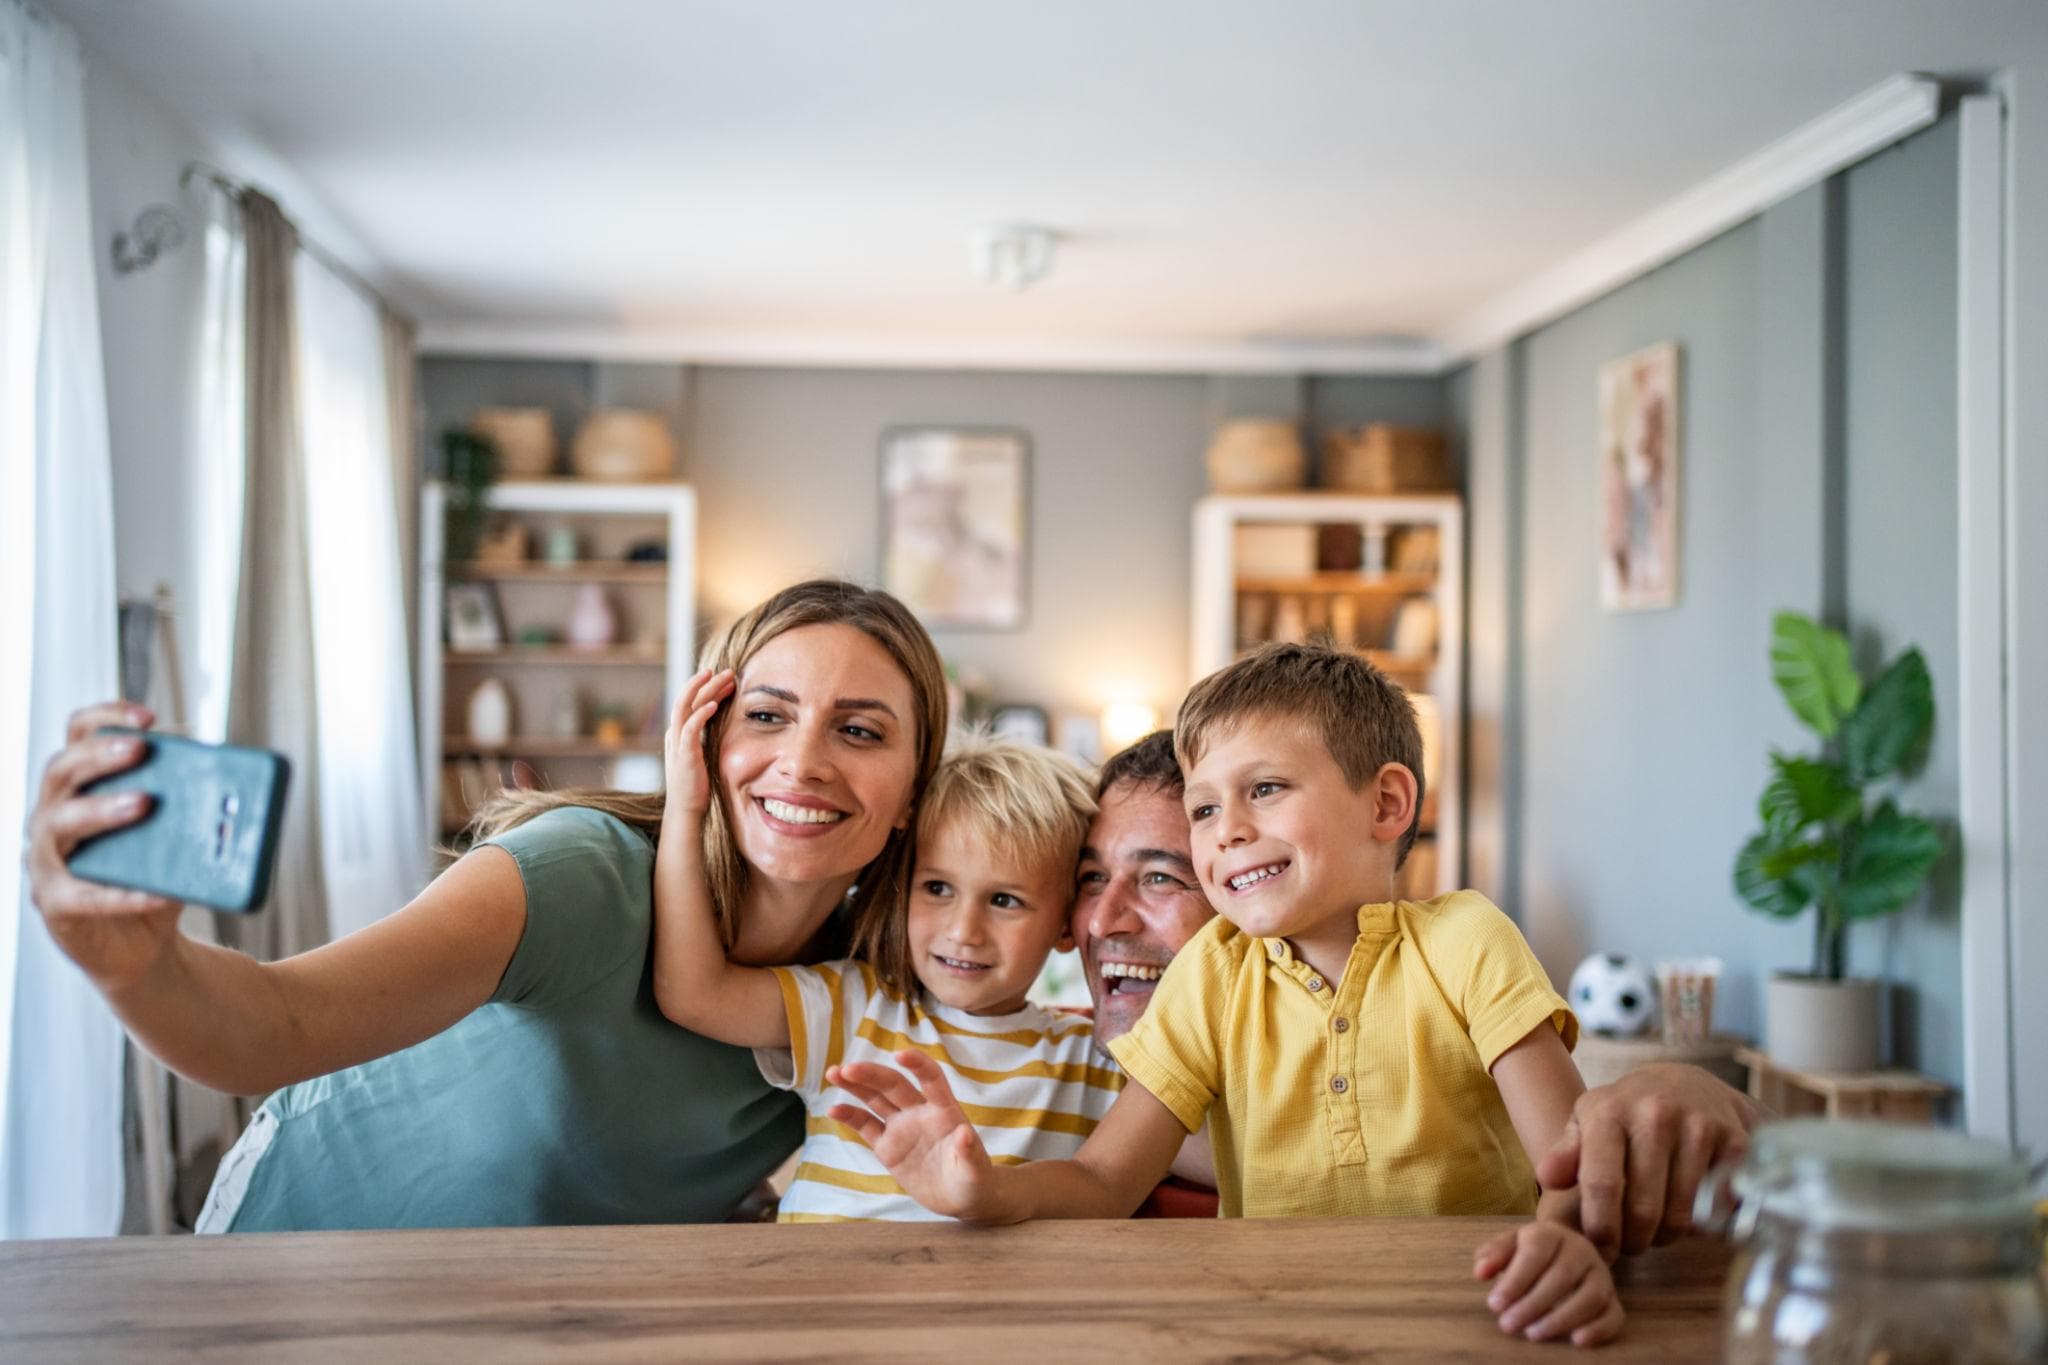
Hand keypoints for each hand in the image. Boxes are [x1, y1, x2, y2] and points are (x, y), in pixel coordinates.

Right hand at [25, 704, 184, 992]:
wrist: (143, 945)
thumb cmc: (153, 877)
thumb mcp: (176, 835)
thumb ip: (191, 805)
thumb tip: (229, 782)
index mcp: (79, 788)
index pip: (78, 736)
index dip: (106, 718)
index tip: (147, 717)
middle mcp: (52, 817)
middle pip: (60, 771)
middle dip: (99, 754)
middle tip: (141, 749)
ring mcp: (46, 862)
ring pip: (57, 824)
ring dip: (101, 809)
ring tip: (144, 803)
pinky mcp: (55, 906)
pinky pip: (82, 895)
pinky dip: (121, 892)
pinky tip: (158, 890)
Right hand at [662, 669, 732, 818]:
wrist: (686, 810)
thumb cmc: (697, 785)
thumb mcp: (703, 755)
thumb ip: (707, 739)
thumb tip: (723, 725)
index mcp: (679, 733)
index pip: (691, 702)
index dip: (708, 688)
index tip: (729, 682)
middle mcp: (675, 734)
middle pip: (688, 698)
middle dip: (707, 682)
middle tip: (728, 671)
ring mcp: (677, 743)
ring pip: (686, 707)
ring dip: (703, 690)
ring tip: (719, 676)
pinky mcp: (684, 754)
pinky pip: (690, 729)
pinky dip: (701, 714)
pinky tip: (714, 705)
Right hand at [825, 1049, 1001, 1220]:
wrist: (960, 1199)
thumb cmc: (974, 1179)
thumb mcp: (975, 1170)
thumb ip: (970, 1152)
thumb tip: (965, 1133)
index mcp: (944, 1111)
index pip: (931, 1079)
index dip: (918, 1064)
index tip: (901, 1054)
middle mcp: (920, 1112)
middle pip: (894, 1085)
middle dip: (872, 1074)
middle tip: (848, 1069)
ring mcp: (902, 1128)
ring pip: (875, 1099)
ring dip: (855, 1086)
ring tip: (833, 1073)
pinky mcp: (887, 1147)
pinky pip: (866, 1126)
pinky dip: (850, 1116)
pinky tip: (833, 1109)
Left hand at [1474, 1221, 1623, 1346]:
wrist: (1566, 1250)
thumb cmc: (1531, 1252)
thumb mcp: (1509, 1246)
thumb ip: (1493, 1255)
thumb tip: (1481, 1272)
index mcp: (1551, 1233)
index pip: (1535, 1254)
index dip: (1515, 1281)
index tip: (1494, 1305)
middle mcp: (1581, 1250)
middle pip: (1562, 1277)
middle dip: (1532, 1304)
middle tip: (1508, 1325)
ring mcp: (1601, 1275)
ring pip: (1590, 1297)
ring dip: (1561, 1319)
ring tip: (1533, 1334)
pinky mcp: (1613, 1299)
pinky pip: (1614, 1315)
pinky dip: (1599, 1330)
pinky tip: (1577, 1341)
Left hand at [1537, 1063, 1762, 1255]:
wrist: (1690, 1084)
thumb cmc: (1629, 1114)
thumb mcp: (1588, 1122)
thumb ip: (1565, 1152)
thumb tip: (1547, 1177)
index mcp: (1610, 1111)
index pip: (1601, 1184)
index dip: (1600, 1228)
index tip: (1602, 1248)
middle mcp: (1656, 1114)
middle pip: (1643, 1211)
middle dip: (1634, 1240)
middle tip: (1631, 1242)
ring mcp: (1699, 1127)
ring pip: (1681, 1217)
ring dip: (1666, 1236)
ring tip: (1655, 1227)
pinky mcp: (1735, 1143)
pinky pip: (1715, 1210)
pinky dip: (1702, 1223)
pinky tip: (1688, 1209)